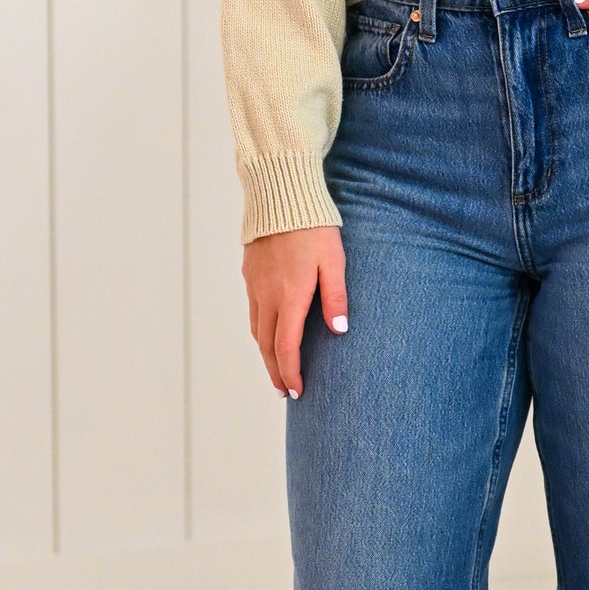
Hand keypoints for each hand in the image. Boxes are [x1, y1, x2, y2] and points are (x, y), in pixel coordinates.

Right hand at [243, 225, 346, 397]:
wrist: (281, 197)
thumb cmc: (314, 228)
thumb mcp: (334, 262)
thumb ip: (336, 298)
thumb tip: (338, 332)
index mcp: (289, 297)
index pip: (286, 348)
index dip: (290, 374)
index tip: (297, 392)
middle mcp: (267, 296)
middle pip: (267, 346)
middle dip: (275, 372)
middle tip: (285, 392)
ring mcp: (255, 286)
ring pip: (257, 330)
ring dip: (266, 354)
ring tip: (277, 368)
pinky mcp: (250, 275)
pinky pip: (253, 312)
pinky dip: (260, 331)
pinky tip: (269, 333)